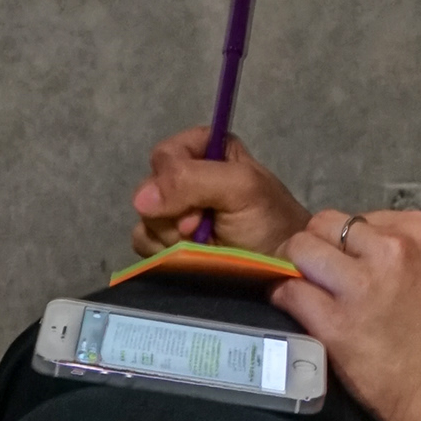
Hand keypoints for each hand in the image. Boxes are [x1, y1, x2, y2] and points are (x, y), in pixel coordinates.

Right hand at [131, 126, 312, 258]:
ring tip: (201, 242)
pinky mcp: (167, 244)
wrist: (279, 269)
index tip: (198, 200)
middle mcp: (188, 178)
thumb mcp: (241, 187)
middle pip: (150, 188)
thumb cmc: (269, 222)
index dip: (174, 178)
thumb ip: (192, 180)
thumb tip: (141, 198)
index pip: (166, 153)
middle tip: (201, 226)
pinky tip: (188, 256)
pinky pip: (144, 243)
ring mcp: (176, 213)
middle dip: (174, 212)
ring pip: (146, 218)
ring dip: (171, 235)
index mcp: (208, 151)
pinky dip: (164, 252)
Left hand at [274, 207, 420, 420]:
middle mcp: (390, 247)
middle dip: (314, 247)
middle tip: (312, 274)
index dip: (344, 244)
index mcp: (418, 230)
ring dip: (294, 267)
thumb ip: (398, 257)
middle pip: (324, 224)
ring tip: (299, 289)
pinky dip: (283, 297)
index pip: (358, 219)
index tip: (343, 266)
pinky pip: (291, 292)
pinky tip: (288, 308)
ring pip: (301, 249)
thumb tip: (353, 256)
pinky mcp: (336, 323)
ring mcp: (362, 284)